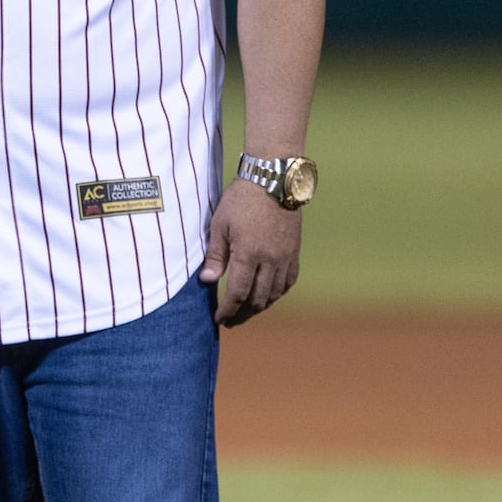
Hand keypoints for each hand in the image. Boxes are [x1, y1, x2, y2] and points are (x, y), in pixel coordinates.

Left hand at [200, 179, 302, 325]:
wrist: (273, 180)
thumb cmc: (241, 200)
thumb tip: (207, 281)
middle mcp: (270, 261)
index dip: (228, 310)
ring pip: (274, 293)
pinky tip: (268, 296)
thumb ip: (215, 255)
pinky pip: (289, 281)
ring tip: (246, 312)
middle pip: (257, 299)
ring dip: (260, 307)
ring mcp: (285, 257)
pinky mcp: (294, 252)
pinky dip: (277, 293)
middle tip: (230, 320)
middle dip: (242, 314)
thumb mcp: (220, 225)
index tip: (219, 319)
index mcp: (249, 255)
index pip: (238, 294)